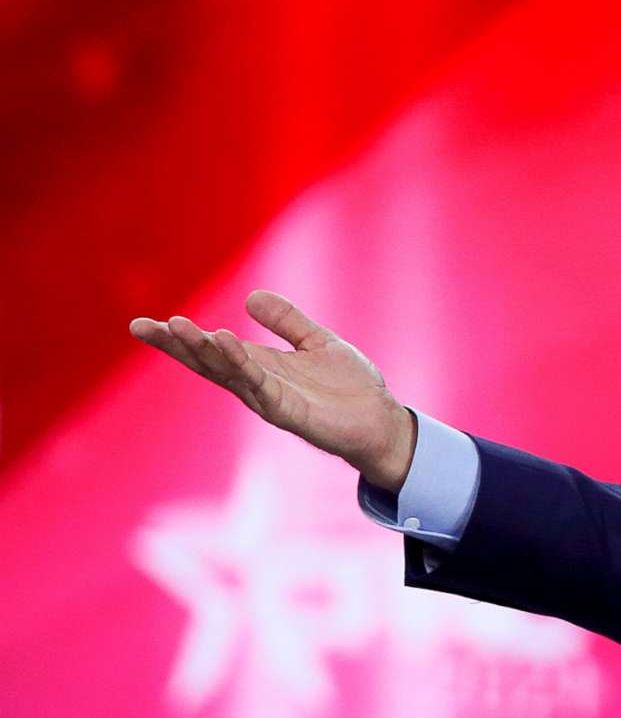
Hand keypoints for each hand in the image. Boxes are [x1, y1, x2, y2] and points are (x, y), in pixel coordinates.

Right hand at [129, 290, 417, 489]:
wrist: (381, 420)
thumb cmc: (349, 387)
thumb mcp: (316, 342)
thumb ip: (286, 321)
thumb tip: (249, 297)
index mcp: (259, 365)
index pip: (210, 349)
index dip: (178, 338)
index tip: (144, 323)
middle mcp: (257, 383)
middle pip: (206, 362)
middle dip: (175, 345)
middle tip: (142, 326)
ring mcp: (270, 399)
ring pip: (227, 372)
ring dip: (202, 349)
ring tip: (177, 326)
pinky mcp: (289, 411)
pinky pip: (259, 385)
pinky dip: (240, 365)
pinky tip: (224, 342)